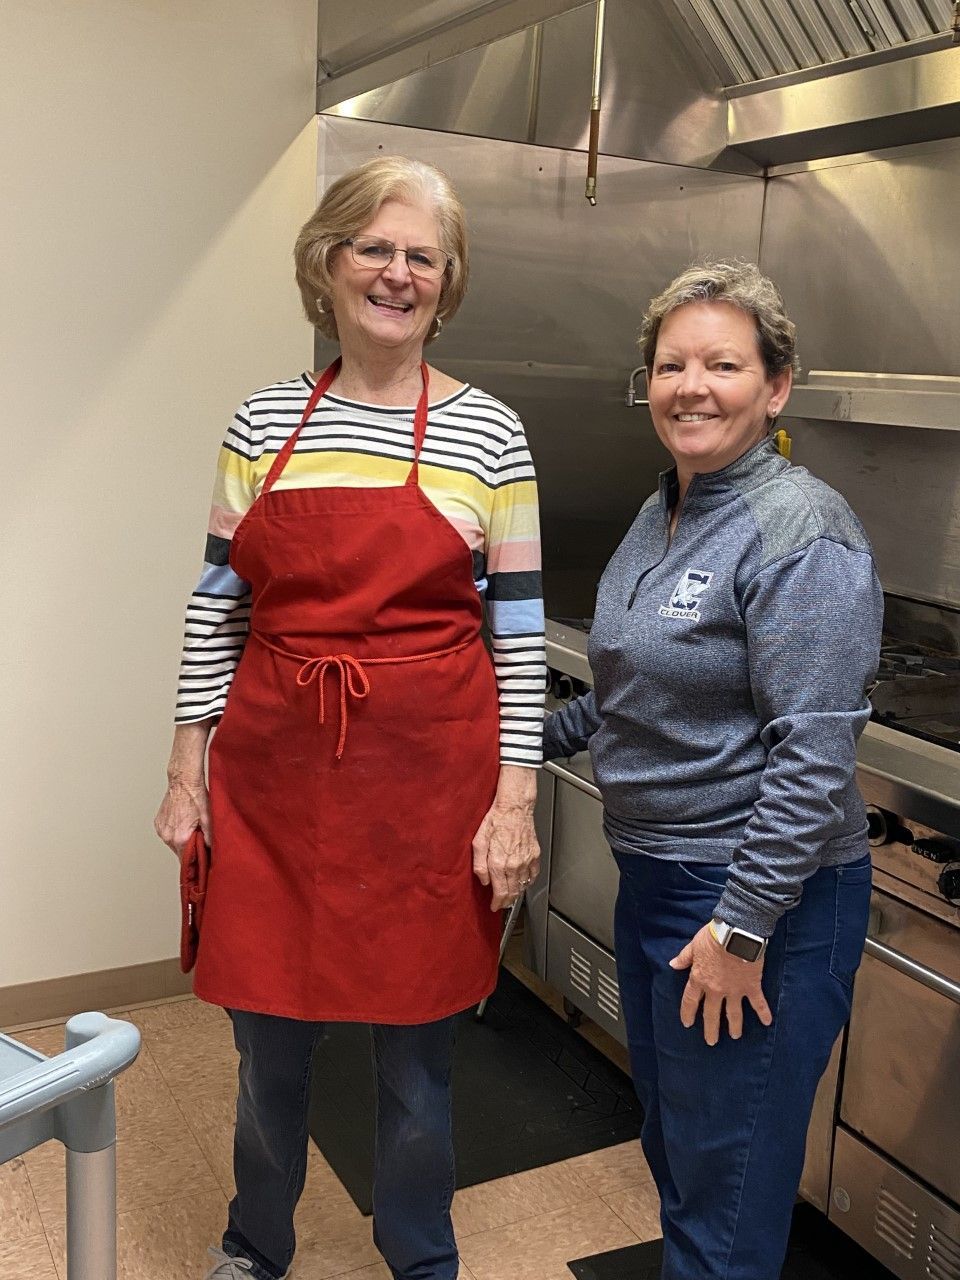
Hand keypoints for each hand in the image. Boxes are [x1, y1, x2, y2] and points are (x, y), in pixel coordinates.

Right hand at [154, 776, 210, 859]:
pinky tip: (183, 822)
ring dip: (182, 840)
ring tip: (192, 827)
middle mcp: (168, 836)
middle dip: (190, 849)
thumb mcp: (209, 819)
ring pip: (173, 843)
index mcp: (180, 838)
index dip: (195, 860)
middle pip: (180, 852)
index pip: (186, 860)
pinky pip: (168, 834)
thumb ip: (210, 838)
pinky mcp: (158, 823)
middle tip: (199, 838)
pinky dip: (175, 832)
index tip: (201, 858)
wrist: (184, 781)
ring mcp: (161, 830)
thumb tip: (210, 850)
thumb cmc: (196, 797)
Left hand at [472, 767, 539, 909]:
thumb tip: (483, 880)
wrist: (515, 807)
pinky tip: (522, 880)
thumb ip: (479, 864)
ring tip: (510, 895)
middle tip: (502, 904)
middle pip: (512, 892)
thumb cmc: (496, 819)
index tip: (494, 906)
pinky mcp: (535, 855)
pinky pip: (533, 875)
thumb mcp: (478, 840)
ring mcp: (526, 860)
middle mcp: (514, 864)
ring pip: (523, 885)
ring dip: (516, 893)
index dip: (497, 903)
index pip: (500, 892)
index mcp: (499, 863)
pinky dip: (528, 881)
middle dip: (506, 901)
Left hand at [669, 923, 772, 1044]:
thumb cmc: (713, 937)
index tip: (688, 1024)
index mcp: (699, 979)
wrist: (736, 933)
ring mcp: (734, 991)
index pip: (690, 1001)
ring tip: (735, 1036)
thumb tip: (672, 965)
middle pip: (711, 1014)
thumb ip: (684, 957)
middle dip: (711, 1029)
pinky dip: (763, 1013)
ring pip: (733, 1014)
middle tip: (711, 1042)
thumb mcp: (694, 945)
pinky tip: (767, 1022)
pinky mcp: (750, 987)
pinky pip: (758, 1003)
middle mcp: (715, 990)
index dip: (688, 1013)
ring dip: (734, 1026)